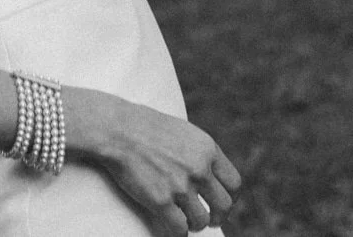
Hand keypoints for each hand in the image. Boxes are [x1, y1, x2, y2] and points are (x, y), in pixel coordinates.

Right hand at [70, 87, 241, 234]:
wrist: (118, 130)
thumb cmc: (146, 127)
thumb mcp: (184, 132)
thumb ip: (199, 152)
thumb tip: (208, 173)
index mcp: (208, 149)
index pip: (233, 183)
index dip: (230, 197)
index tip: (221, 202)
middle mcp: (199, 168)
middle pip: (224, 205)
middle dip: (218, 216)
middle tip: (211, 220)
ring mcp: (181, 186)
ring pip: (202, 220)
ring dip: (195, 224)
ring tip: (186, 221)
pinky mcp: (161, 201)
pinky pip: (179, 229)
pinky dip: (178, 234)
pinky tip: (173, 230)